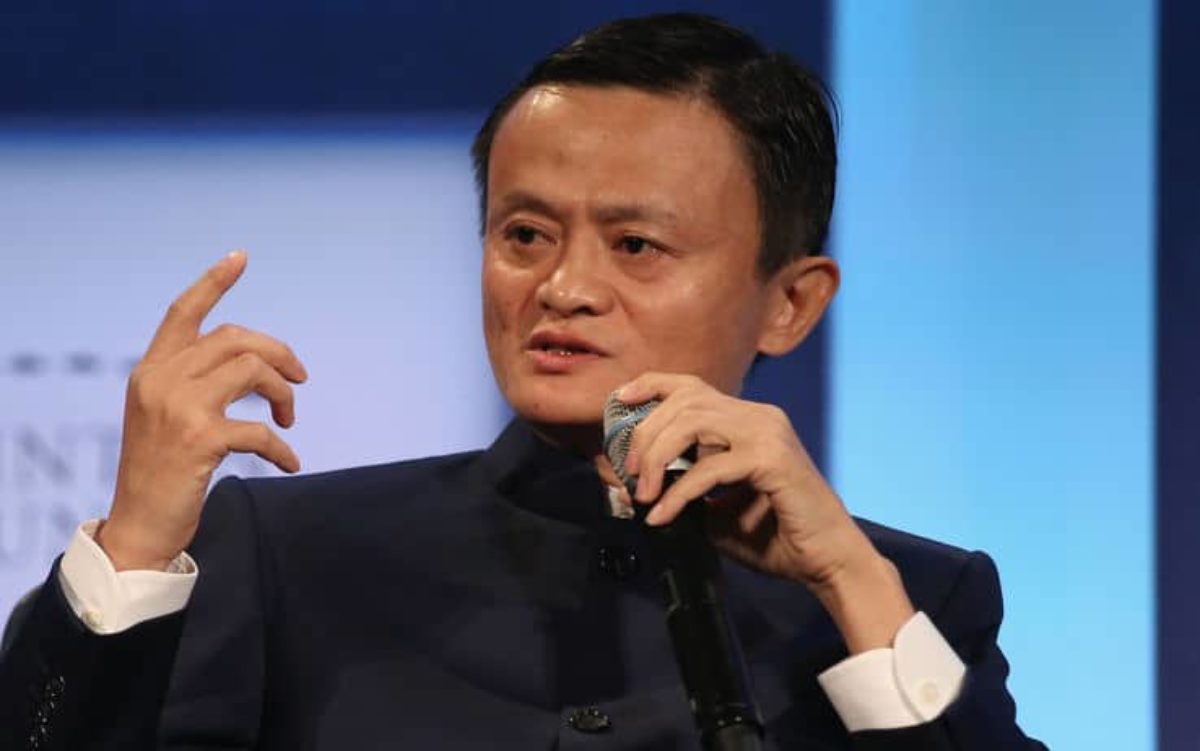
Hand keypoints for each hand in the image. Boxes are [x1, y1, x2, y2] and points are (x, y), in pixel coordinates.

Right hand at [97, 252, 307, 570]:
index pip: (183, 312)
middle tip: (300, 382)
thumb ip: (194, 382)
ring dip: (283, 394)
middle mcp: (160, 380)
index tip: (241, 256)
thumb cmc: (161, 472)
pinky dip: (282, 448)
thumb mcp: (166, 415)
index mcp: (151, 370)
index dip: (214, 282)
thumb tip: (255, 363)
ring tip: (288, 420)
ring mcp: (178, 408)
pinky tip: (289, 463)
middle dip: (279, 354)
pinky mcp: (199, 440)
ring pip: (253, 370)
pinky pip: (261, 430)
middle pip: (237, 338)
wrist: (138, 526)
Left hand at [615, 372, 914, 651]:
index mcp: (749, 420)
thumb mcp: (717, 509)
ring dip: (658, 456)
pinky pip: (710, 468)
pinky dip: (680, 493)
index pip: (693, 386)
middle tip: (631, 473)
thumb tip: (639, 488)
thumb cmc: (777, 537)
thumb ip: (685, 490)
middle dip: (646, 434)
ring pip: (694, 423)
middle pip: (685, 402)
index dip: (652, 385)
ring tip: (645, 494)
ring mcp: (768, 434)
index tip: (620, 399)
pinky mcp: (772, 460)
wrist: (827, 562)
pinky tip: (665, 516)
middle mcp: (760, 417)